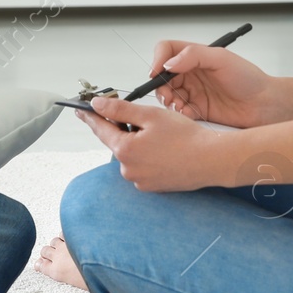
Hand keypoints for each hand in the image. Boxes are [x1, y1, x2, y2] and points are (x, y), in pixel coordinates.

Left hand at [74, 96, 233, 191]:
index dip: (90, 116)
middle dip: (123, 128)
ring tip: (160, 134)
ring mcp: (139, 180)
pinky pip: (142, 167)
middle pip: (117, 142)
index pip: (100, 129)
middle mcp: (128, 169)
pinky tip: (164, 149)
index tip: (81, 110)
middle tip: (140, 117)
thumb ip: (120, 110)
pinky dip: (148, 156)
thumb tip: (97, 105)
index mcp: (125, 150)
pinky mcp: (151, 187)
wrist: (211, 160)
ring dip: (137, 142)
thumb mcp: (150, 115)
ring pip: (130, 155)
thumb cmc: (185, 137)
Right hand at [149, 41, 277, 127]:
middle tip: (167, 94)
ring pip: (168, 94)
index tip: (157, 72)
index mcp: (195, 56)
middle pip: (162, 76)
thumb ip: (193, 55)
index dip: (158, 60)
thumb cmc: (248, 78)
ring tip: (178, 105)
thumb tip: (168, 63)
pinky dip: (179, 113)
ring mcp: (193, 91)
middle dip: (160, 85)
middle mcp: (192, 73)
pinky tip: (189, 113)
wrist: (264, 105)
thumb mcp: (222, 59)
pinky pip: (179, 111)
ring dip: (168, 100)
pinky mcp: (197, 110)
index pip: (167, 51)